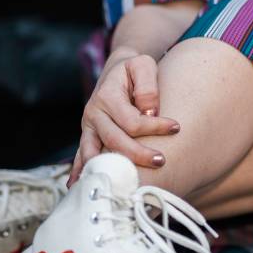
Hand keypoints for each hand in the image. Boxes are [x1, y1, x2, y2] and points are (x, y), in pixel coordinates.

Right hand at [67, 49, 180, 186]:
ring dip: (110, 169)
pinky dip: (80, 171)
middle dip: (138, 154)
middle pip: (114, 141)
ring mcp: (88, 127)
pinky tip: (76, 187)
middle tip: (161, 160)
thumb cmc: (134, 70)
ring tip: (124, 185)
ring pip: (95, 153)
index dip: (155, 126)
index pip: (132, 121)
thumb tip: (149, 113)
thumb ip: (147, 86)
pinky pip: (81, 156)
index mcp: (107, 96)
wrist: (115, 70)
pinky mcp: (88, 136)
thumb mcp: (143, 65)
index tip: (176, 127)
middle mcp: (93, 113)